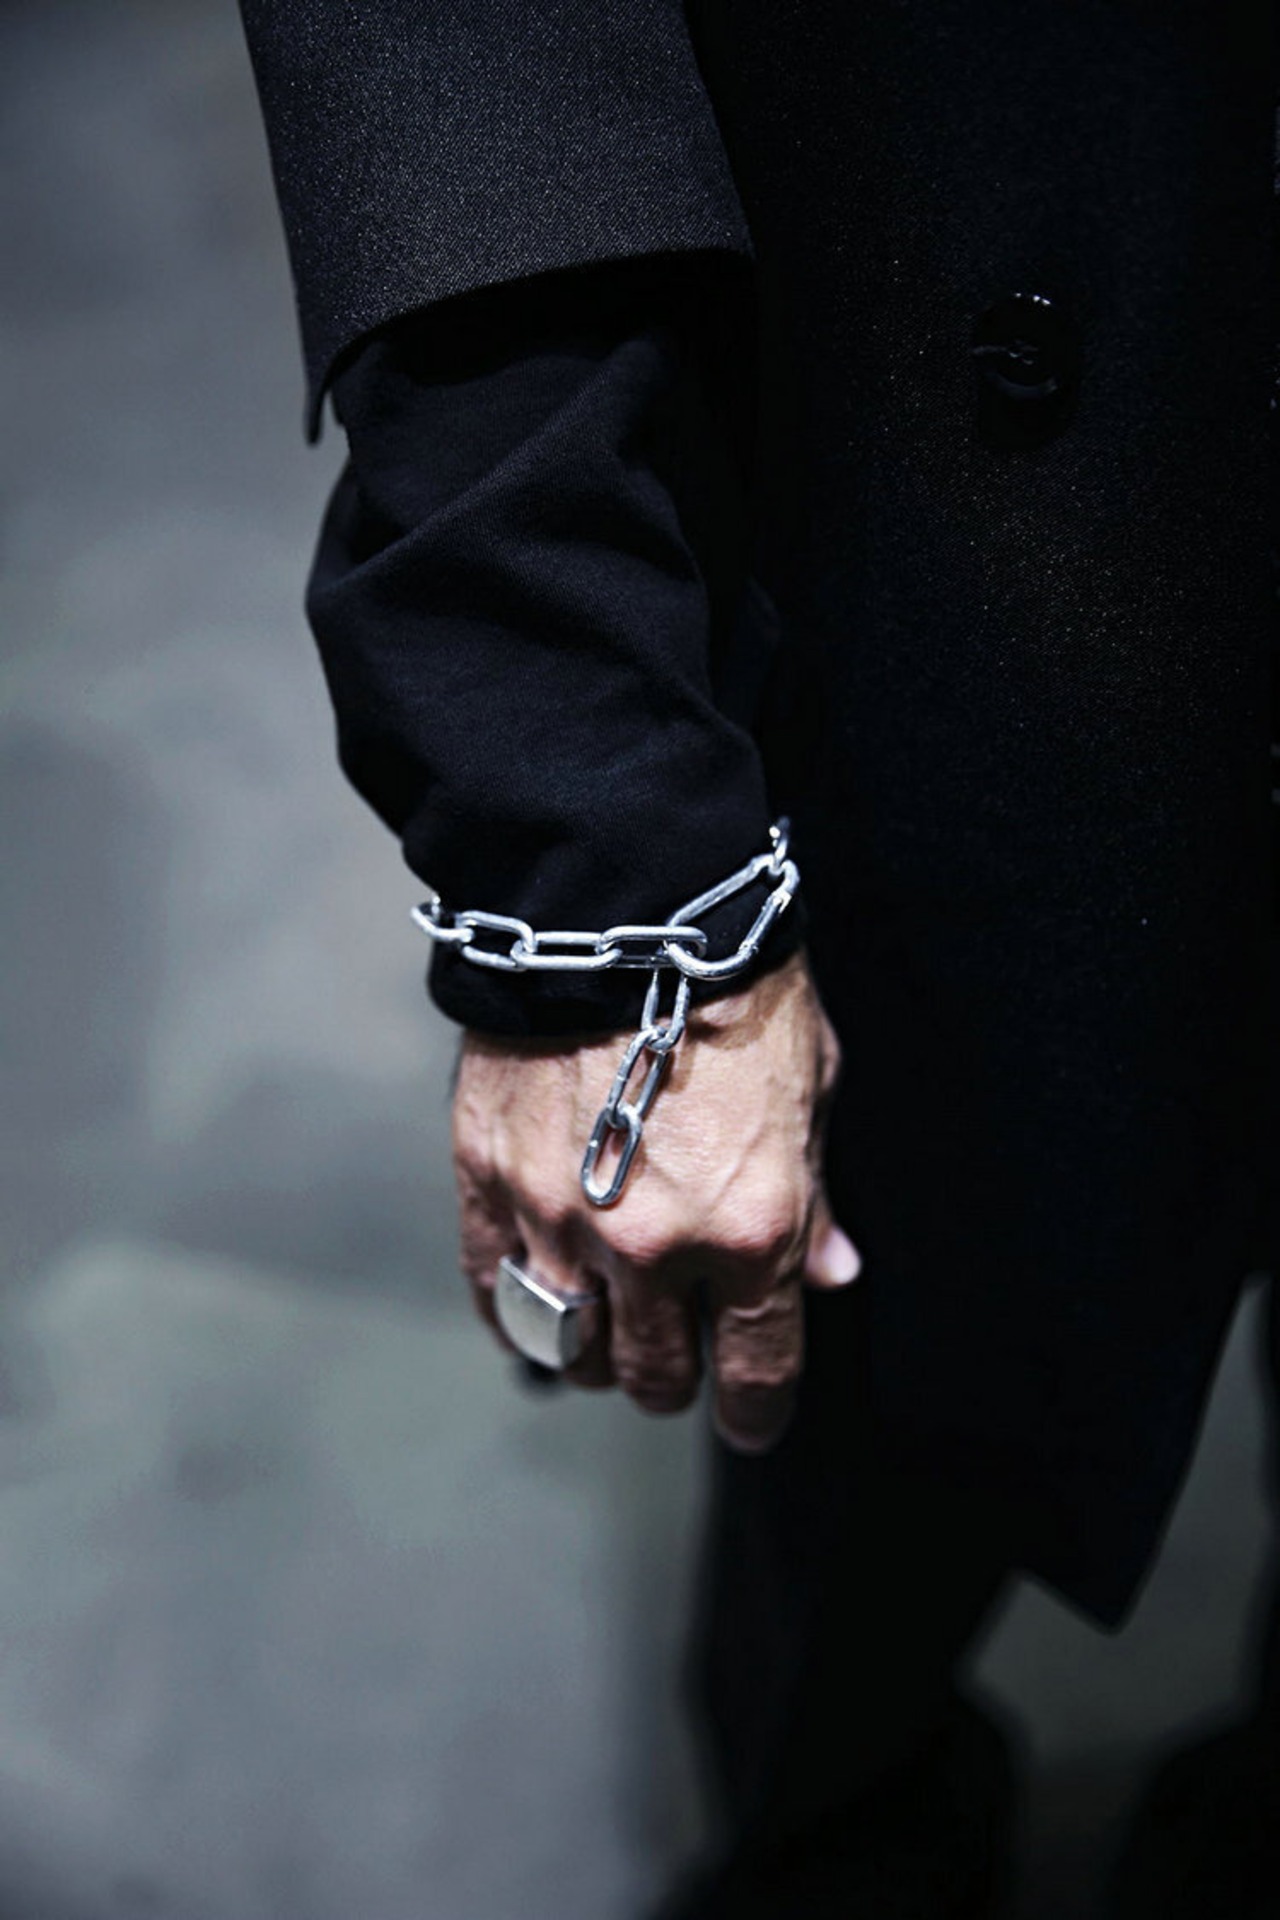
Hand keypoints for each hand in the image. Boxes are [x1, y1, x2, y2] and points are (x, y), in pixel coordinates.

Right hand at [452, 951, 859, 1451]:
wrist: (627, 906)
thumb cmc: (739, 991)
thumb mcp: (813, 1090)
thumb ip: (814, 1199)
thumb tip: (829, 1273)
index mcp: (752, 1229)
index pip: (754, 1370)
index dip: (754, 1413)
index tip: (748, 1421)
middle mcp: (653, 1246)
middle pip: (653, 1375)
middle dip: (672, 1378)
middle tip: (676, 1356)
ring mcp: (560, 1219)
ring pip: (568, 1349)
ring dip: (592, 1355)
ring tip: (603, 1331)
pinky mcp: (488, 1181)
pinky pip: (493, 1291)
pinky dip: (514, 1315)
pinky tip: (532, 1309)